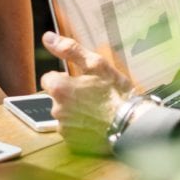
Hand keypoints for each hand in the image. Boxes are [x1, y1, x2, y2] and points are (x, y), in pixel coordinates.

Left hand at [39, 31, 133, 154]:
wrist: (131, 123)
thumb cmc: (115, 92)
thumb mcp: (96, 64)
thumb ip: (69, 49)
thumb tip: (48, 37)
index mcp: (59, 88)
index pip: (49, 78)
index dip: (65, 78)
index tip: (80, 81)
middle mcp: (57, 109)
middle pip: (57, 97)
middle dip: (70, 95)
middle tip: (93, 95)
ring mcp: (64, 128)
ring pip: (65, 114)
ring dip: (76, 111)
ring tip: (97, 110)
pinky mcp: (72, 142)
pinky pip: (72, 130)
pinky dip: (81, 126)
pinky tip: (97, 123)